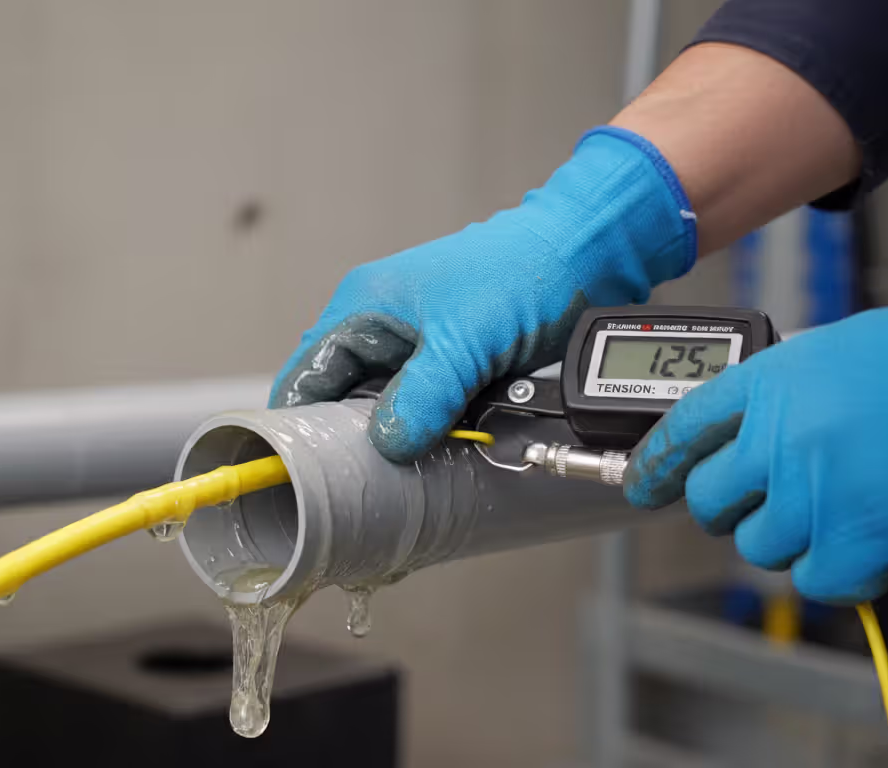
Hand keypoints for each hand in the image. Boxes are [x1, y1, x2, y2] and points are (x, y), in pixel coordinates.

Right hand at [270, 127, 696, 461]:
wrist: (588, 255)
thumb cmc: (522, 271)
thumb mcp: (464, 341)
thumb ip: (423, 395)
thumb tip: (387, 444)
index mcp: (363, 308)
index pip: (306, 375)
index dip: (300, 422)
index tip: (308, 468)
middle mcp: (382, 328)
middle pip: (343, 399)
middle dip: (355, 438)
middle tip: (368, 478)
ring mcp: (417, 348)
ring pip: (388, 409)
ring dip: (401, 436)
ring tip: (408, 468)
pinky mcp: (451, 365)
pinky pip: (427, 409)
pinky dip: (435, 430)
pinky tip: (446, 448)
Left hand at [625, 309, 887, 603]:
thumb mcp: (834, 356)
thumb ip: (784, 393)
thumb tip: (748, 432)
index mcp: (768, 382)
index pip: (681, 428)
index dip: (653, 463)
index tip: (640, 482)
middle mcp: (777, 437)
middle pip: (708, 499)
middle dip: (729, 507)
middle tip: (763, 502)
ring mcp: (811, 492)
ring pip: (758, 544)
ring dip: (789, 537)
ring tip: (832, 510)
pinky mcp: (851, 539)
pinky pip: (813, 577)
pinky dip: (836, 570)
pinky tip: (861, 543)